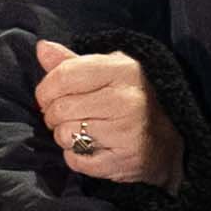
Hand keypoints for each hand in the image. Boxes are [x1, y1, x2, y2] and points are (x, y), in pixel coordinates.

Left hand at [33, 40, 181, 193]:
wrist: (168, 141)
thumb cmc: (131, 100)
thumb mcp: (108, 72)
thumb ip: (73, 63)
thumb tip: (42, 49)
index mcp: (124, 70)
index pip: (64, 76)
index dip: (46, 89)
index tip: (47, 96)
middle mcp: (128, 100)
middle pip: (60, 108)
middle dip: (53, 115)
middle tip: (65, 116)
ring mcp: (127, 132)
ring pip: (65, 135)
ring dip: (64, 136)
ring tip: (82, 131)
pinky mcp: (123, 161)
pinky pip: (75, 160)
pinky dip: (75, 156)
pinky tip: (93, 147)